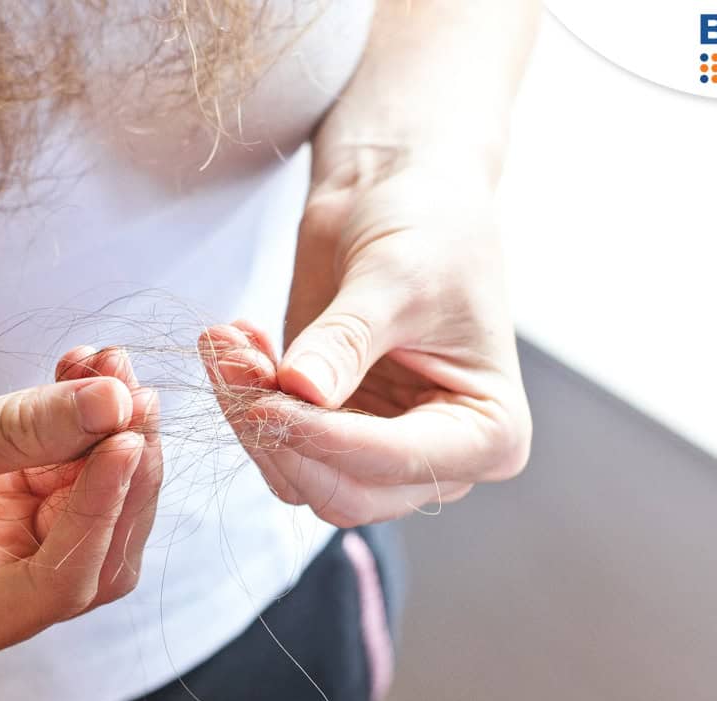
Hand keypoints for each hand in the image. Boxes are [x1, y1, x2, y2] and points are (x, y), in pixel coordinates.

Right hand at [0, 321, 160, 682]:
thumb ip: (19, 430)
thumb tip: (118, 406)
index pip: (55, 587)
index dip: (99, 514)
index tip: (128, 440)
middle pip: (93, 550)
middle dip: (121, 474)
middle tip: (134, 397)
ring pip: (93, 498)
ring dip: (113, 432)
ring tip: (110, 366)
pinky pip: (69, 456)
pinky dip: (86, 412)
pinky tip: (85, 364)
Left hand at [201, 149, 529, 527]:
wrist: (399, 193)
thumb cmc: (427, 226)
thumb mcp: (393, 277)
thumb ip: (346, 340)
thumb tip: (301, 391)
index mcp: (489, 432)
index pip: (401, 462)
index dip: (329, 440)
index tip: (267, 402)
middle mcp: (437, 459)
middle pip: (345, 492)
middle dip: (280, 436)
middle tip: (234, 365)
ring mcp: (379, 450)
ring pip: (300, 475)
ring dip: (251, 417)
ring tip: (227, 343)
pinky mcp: (330, 430)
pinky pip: (277, 444)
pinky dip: (246, 401)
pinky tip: (234, 345)